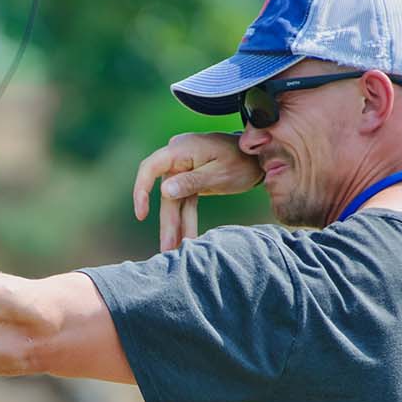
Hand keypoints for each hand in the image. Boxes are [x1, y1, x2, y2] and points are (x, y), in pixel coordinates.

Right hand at [132, 132, 258, 250]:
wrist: (259, 157)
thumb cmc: (242, 160)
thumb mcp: (219, 174)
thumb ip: (191, 182)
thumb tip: (164, 191)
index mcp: (181, 149)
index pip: (151, 168)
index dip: (141, 191)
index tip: (141, 214)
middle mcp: (178, 158)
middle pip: (165, 194)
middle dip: (168, 222)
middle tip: (167, 248)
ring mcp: (184, 170)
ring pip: (175, 202)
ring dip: (176, 226)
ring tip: (174, 251)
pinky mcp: (191, 180)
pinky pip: (185, 202)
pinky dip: (186, 220)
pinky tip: (185, 238)